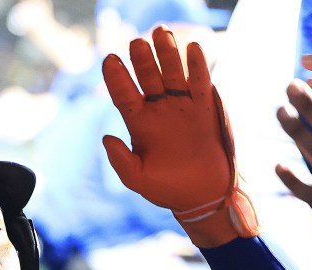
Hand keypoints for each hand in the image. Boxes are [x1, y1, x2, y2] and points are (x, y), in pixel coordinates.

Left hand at [102, 25, 257, 247]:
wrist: (203, 195)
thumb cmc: (167, 189)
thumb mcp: (138, 178)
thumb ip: (121, 161)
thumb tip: (106, 138)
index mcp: (138, 123)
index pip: (123, 94)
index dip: (116, 77)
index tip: (109, 60)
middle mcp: (158, 109)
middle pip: (148, 76)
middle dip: (142, 59)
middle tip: (136, 42)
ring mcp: (181, 105)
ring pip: (172, 72)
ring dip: (166, 53)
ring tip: (160, 33)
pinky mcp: (205, 107)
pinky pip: (200, 80)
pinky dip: (197, 64)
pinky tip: (192, 48)